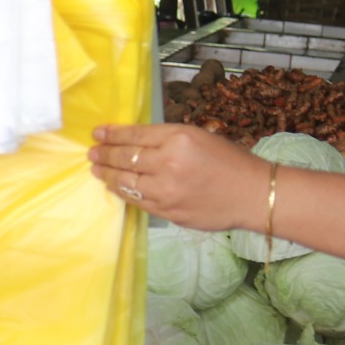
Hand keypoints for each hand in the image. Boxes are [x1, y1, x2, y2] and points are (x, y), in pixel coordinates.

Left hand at [89, 123, 271, 229]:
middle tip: (92, 152)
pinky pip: (137, 201)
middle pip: (125, 158)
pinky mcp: (167, 211)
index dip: (112, 134)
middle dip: (104, 154)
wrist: (253, 194)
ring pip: (125, 182)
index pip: (134, 136)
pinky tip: (115, 187)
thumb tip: (134, 142)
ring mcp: (166, 191)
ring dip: (106, 175)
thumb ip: (167, 138)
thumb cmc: (229, 161)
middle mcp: (168, 164)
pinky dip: (122, 193)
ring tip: (96, 169)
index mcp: (177, 139)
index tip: (97, 133)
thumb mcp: (198, 136)